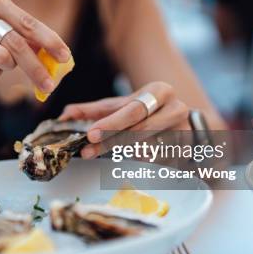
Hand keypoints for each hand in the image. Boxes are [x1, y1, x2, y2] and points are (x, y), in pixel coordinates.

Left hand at [59, 82, 189, 158]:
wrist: (177, 119)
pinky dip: (142, 161)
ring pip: (149, 149)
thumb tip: (65, 115)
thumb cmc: (142, 112)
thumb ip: (92, 110)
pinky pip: (158, 162)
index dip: (110, 124)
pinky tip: (133, 156)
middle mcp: (177, 108)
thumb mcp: (119, 106)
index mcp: (160, 91)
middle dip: (111, 142)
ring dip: (125, 153)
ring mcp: (185, 130)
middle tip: (88, 151)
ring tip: (110, 151)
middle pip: (140, 131)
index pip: (132, 110)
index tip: (90, 134)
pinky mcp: (188, 151)